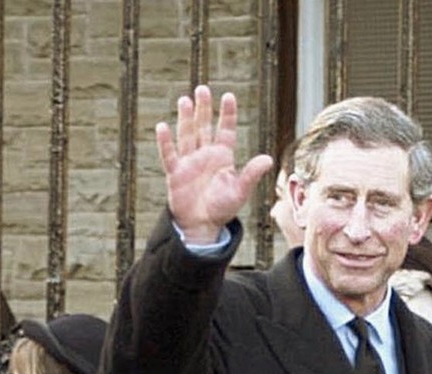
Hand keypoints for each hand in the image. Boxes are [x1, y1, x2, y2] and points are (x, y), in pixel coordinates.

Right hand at [157, 85, 274, 243]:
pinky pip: (170, 155)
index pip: (226, 130)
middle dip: (203, 109)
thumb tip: (268, 159)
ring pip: (187, 135)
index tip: (228, 96)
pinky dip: (166, 142)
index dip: (227, 114)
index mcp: (222, 156)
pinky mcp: (175, 174)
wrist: (202, 226)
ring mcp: (189, 162)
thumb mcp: (240, 191)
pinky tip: (162, 127)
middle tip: (202, 89)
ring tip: (185, 99)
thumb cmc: (222, 209)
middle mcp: (205, 155)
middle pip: (204, 126)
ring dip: (186, 118)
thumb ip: (252, 174)